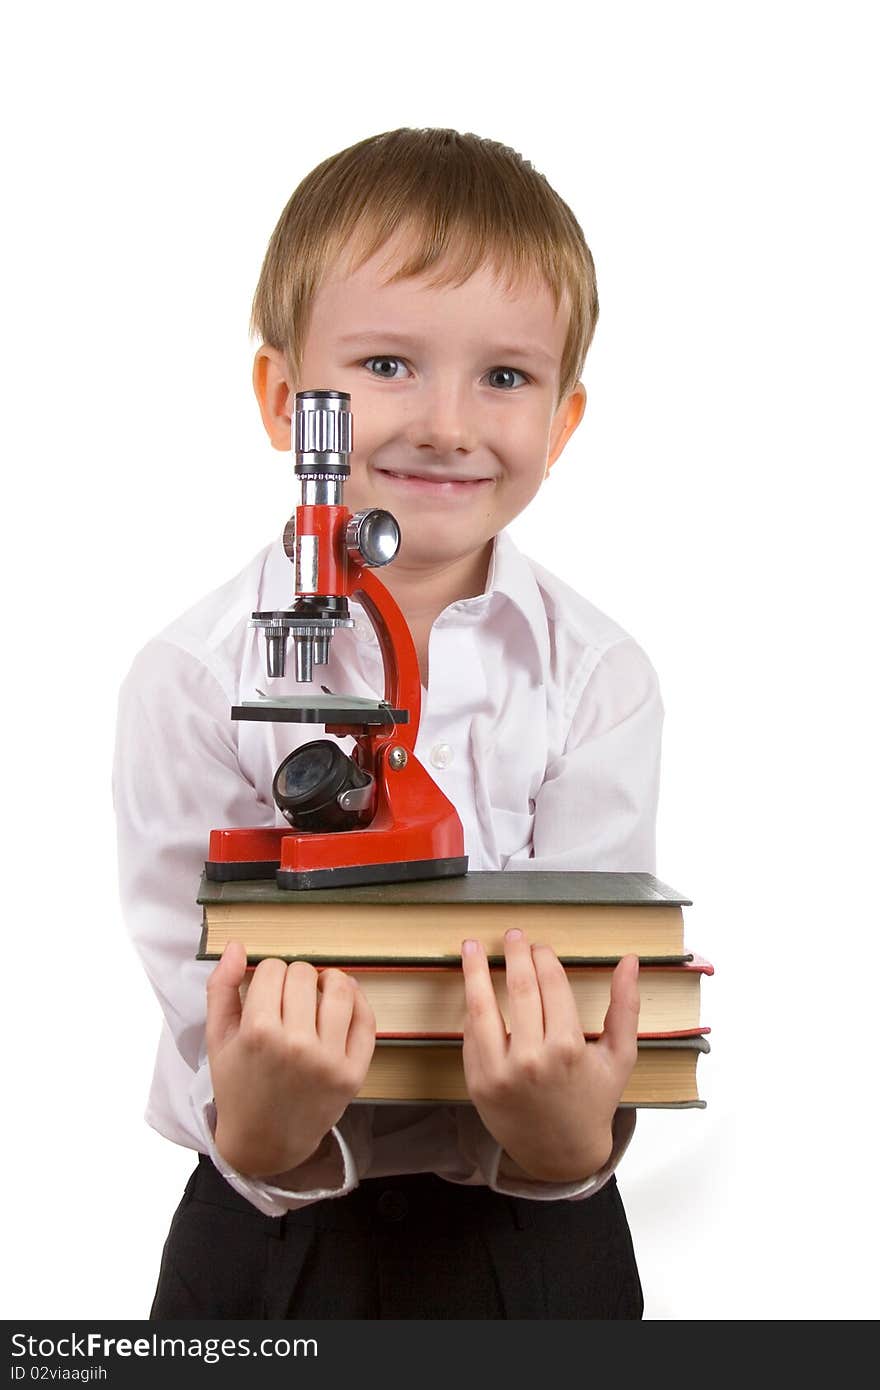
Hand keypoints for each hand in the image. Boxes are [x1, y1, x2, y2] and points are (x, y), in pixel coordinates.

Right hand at [205, 942, 375, 1177]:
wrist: (265, 1141)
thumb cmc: (238, 1086)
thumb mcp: (217, 1039)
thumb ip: (221, 989)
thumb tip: (237, 946)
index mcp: (258, 1034)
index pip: (273, 969)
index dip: (268, 974)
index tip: (266, 991)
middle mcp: (297, 1045)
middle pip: (304, 975)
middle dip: (294, 979)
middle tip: (288, 999)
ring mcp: (329, 1060)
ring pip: (339, 989)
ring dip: (329, 981)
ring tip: (320, 990)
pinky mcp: (354, 1073)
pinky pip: (366, 1019)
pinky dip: (357, 1001)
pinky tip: (342, 1001)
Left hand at [461, 930, 639, 1182]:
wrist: (561, 1153)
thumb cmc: (593, 1100)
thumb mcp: (620, 1057)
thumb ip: (625, 1007)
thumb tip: (630, 960)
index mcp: (568, 1049)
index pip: (551, 986)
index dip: (544, 960)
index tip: (541, 947)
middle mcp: (531, 1059)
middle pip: (519, 990)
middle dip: (514, 956)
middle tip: (511, 935)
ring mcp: (500, 1072)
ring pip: (482, 1008)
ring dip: (475, 972)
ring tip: (471, 947)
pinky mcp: (478, 1083)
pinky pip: (471, 1036)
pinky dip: (471, 1009)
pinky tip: (473, 989)